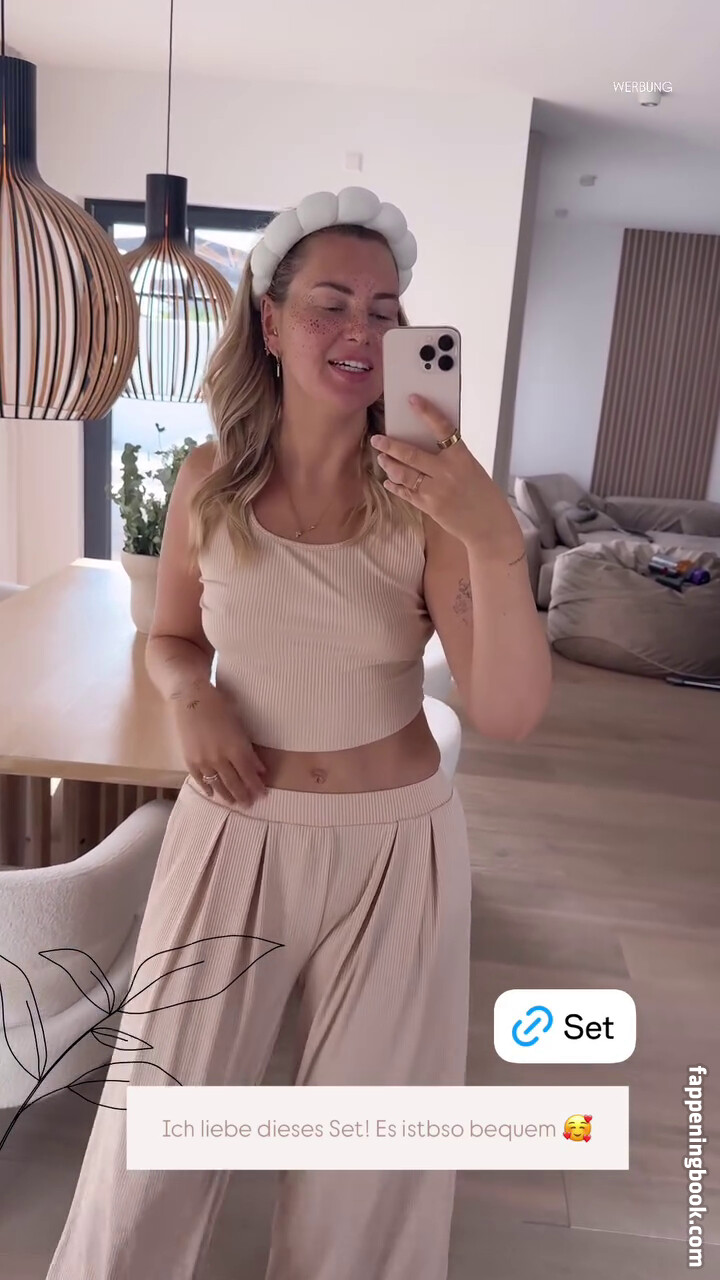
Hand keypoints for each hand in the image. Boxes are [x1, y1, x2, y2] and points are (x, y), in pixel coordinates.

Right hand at [172, 683, 267, 805]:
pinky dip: (207, 788)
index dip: (256, 786)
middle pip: (234, 783)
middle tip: (249, 804)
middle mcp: (220, 758)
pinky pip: (200, 780)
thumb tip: (259, 769)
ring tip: (234, 803)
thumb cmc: (220, 707)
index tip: (263, 794)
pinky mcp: (190, 760)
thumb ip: (248, 750)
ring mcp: (203, 761)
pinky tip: (212, 794)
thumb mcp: (239, 727)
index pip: (249, 774)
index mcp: (235, 748)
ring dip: (227, 796)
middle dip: (244, 795)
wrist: (191, 698)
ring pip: (217, 785)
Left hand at [371, 395, 523, 551]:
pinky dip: (395, 485)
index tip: (412, 400)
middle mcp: (446, 472)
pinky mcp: (429, 507)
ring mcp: (435, 491)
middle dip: (390, 445)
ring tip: (382, 458)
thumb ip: (451, 458)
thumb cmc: (484, 495)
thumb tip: (427, 446)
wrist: (489, 526)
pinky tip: (389, 481)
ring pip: (403, 474)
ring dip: (389, 465)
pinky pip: (406, 493)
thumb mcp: (472, 468)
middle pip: (411, 455)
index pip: (442, 428)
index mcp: (461, 457)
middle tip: (377, 439)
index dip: (426, 412)